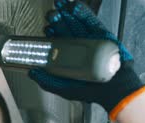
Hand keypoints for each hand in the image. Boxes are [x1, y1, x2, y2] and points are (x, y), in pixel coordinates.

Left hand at [28, 0, 144, 120]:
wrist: (112, 89)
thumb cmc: (90, 91)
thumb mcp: (64, 88)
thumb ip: (47, 81)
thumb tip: (32, 72)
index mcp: (71, 58)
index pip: (58, 42)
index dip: (52, 34)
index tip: (46, 29)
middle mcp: (80, 47)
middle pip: (67, 30)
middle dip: (58, 21)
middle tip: (51, 16)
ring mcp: (91, 40)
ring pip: (77, 23)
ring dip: (68, 14)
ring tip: (59, 6)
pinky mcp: (102, 36)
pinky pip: (91, 22)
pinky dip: (83, 14)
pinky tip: (74, 7)